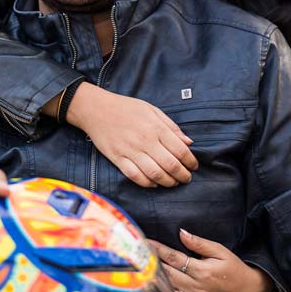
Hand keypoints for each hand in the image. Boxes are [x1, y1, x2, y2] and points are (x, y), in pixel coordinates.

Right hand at [66, 83, 198, 187]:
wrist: (96, 109)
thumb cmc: (126, 108)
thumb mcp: (152, 110)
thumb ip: (171, 126)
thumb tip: (189, 142)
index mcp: (155, 127)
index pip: (180, 149)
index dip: (190, 161)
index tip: (194, 166)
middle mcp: (145, 140)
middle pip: (170, 164)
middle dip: (182, 175)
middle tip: (187, 178)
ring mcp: (130, 151)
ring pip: (154, 174)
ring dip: (168, 182)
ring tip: (173, 183)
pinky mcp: (117, 159)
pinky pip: (135, 176)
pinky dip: (147, 183)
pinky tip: (154, 183)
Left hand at [142, 228, 273, 291]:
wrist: (250, 291)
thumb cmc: (235, 269)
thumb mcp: (221, 251)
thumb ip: (200, 243)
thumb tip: (182, 233)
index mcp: (201, 271)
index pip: (173, 258)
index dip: (157, 250)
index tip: (144, 243)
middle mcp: (195, 287)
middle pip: (167, 276)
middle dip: (149, 268)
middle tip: (132, 262)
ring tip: (133, 289)